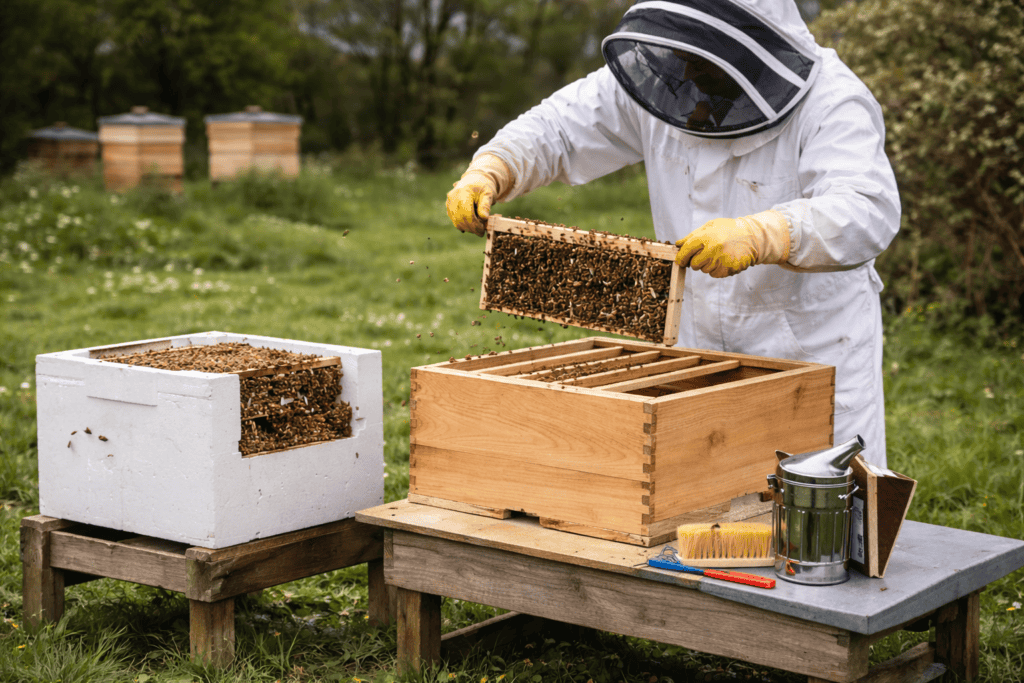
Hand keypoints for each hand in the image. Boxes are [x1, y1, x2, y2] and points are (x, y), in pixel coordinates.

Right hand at [446, 154, 512, 235]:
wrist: (475, 179)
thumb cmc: (483, 187)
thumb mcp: (488, 194)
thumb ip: (485, 205)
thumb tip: (484, 217)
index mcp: (463, 192)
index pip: (467, 214)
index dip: (474, 225)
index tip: (482, 231)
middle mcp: (453, 197)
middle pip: (460, 219)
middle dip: (471, 228)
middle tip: (481, 231)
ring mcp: (449, 202)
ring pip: (456, 222)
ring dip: (467, 228)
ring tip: (477, 226)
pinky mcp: (448, 207)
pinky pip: (454, 220)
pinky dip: (463, 225)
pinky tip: (472, 224)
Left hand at [675, 210, 790, 277]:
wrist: (752, 237)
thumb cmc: (728, 230)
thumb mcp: (710, 226)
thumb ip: (692, 236)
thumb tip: (678, 244)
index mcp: (706, 236)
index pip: (686, 250)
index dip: (681, 257)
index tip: (680, 260)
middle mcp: (713, 249)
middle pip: (694, 264)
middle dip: (696, 261)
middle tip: (705, 254)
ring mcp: (721, 260)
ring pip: (704, 270)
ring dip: (707, 265)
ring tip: (718, 254)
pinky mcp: (728, 269)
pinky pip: (714, 274)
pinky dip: (716, 269)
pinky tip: (724, 260)